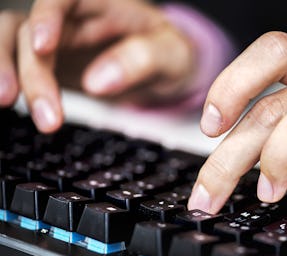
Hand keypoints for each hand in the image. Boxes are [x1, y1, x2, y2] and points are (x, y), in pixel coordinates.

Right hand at [0, 0, 194, 132]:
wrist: (164, 69)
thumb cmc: (169, 53)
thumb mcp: (170, 54)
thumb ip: (140, 59)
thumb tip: (98, 82)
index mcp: (101, 3)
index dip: (47, 18)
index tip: (43, 48)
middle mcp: (72, 19)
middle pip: (32, 30)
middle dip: (31, 70)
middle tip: (45, 113)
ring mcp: (58, 42)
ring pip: (14, 45)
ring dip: (8, 74)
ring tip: (10, 106)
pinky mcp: (51, 65)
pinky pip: (19, 67)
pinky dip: (12, 82)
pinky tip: (14, 105)